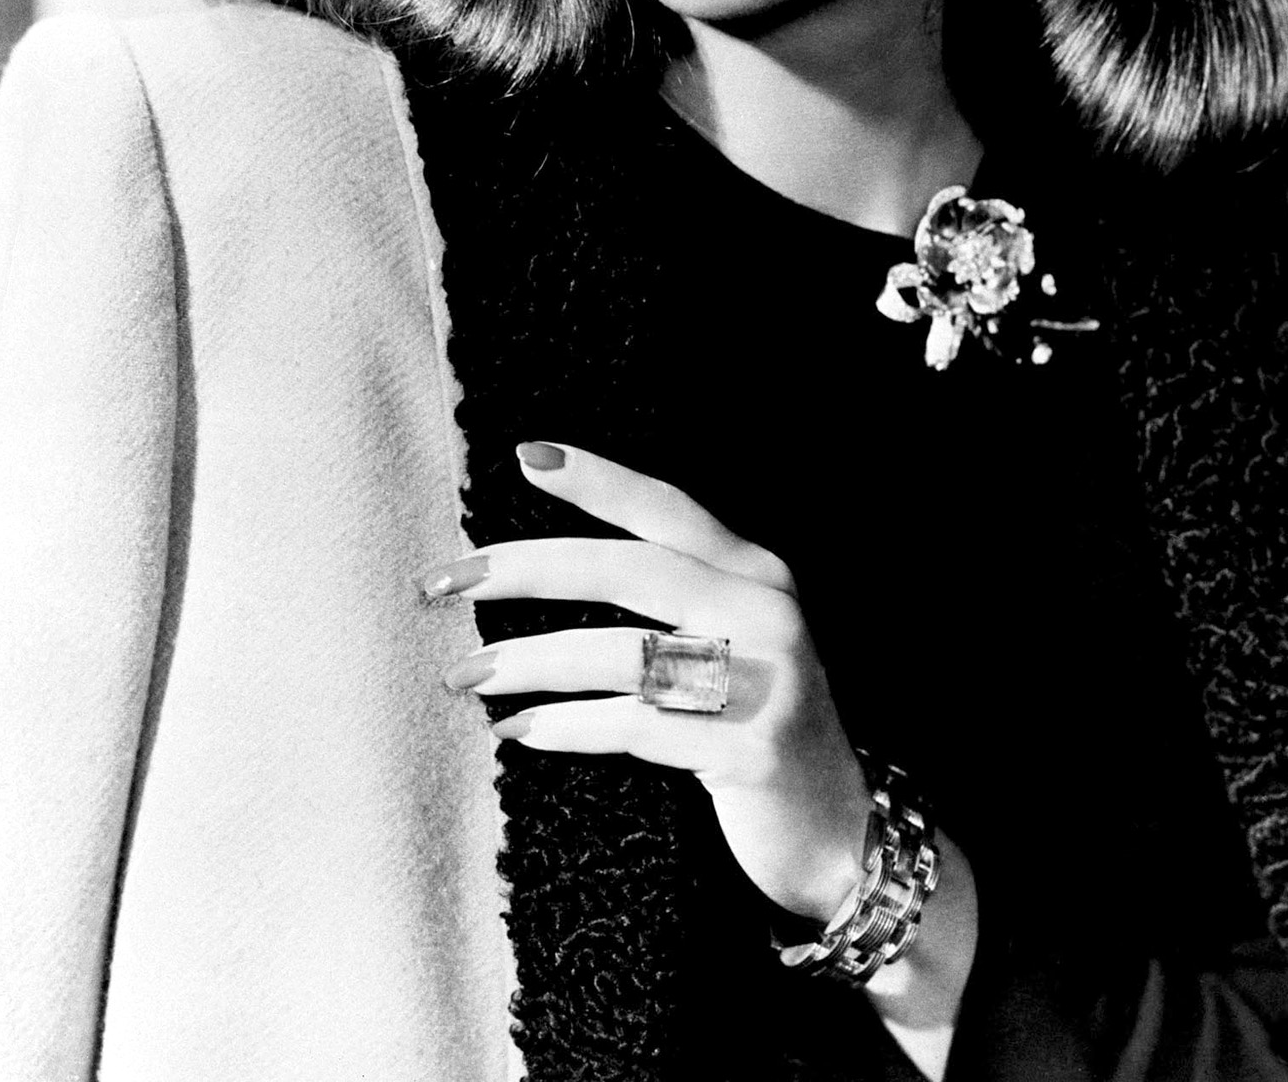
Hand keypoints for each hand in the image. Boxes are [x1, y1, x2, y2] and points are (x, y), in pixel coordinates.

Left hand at [424, 441, 872, 922]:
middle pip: (631, 570)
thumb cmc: (757, 723)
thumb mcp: (734, 640)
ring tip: (465, 674)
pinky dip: (568, 726)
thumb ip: (674, 595)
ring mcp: (765, 682)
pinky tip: (519, 730)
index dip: (599, 479)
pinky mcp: (750, 751)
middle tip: (447, 579)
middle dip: (529, 568)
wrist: (840, 832)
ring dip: (530, 662)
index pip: (668, 508)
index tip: (524, 455)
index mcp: (757, 572)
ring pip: (623, 654)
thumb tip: (547, 565)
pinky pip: (637, 727)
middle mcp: (765, 612)